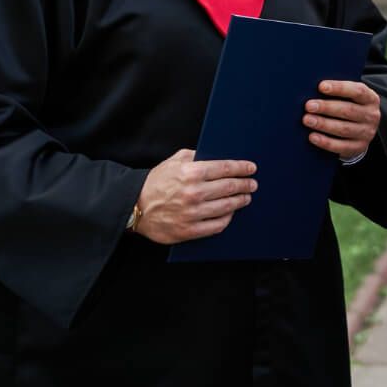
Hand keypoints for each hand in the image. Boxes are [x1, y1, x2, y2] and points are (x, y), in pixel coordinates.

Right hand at [135, 149, 256, 243]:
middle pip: (230, 187)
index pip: (225, 168)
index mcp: (191, 173)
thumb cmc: (155, 182)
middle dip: (245, 185)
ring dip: (240, 201)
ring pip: (227, 207)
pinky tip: (230, 213)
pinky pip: (217, 225)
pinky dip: (227, 218)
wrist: (133, 206)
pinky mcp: (189, 230)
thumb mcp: (173, 161)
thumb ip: (195, 156)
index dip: (242, 168)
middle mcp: (194, 193)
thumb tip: (216, 156)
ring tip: (245, 198)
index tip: (252, 168)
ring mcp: (192, 213)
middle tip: (253, 184)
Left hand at [305, 80, 381, 158]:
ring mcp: (367, 133)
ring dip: (323, 124)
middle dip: (327, 107)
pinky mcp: (359, 147)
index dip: (339, 88)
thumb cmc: (348, 106)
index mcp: (370, 98)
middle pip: (348, 110)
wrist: (361, 130)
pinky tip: (312, 137)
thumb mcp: (350, 97)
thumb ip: (337, 93)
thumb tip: (312, 90)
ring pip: (344, 129)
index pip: (357, 91)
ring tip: (307, 120)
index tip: (321, 86)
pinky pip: (341, 146)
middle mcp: (371, 116)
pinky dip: (325, 142)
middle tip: (309, 106)